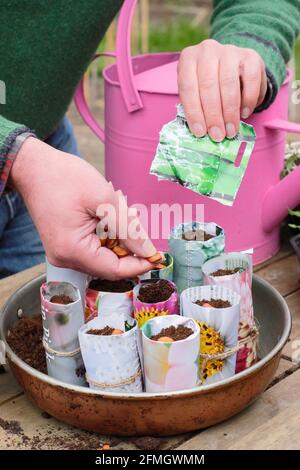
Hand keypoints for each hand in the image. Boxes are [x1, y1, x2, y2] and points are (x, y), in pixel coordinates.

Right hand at [10, 137, 155, 278]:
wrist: (33, 168)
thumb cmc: (63, 177)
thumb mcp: (103, 199)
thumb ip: (128, 228)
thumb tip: (148, 251)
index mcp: (72, 250)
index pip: (114, 270)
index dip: (139, 265)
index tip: (158, 256)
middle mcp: (65, 258)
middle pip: (109, 266)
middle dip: (129, 249)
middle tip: (139, 224)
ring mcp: (63, 253)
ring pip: (102, 257)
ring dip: (118, 240)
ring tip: (120, 213)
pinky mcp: (64, 245)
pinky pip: (92, 249)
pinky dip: (107, 236)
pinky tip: (108, 216)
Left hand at [178, 39, 266, 140]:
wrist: (233, 66)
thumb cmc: (209, 85)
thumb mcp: (196, 92)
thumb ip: (197, 107)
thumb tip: (202, 132)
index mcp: (188, 59)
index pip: (188, 87)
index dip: (194, 112)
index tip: (200, 132)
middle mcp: (207, 50)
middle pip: (208, 85)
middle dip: (213, 115)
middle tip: (218, 135)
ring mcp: (229, 50)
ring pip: (228, 83)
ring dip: (230, 111)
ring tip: (231, 130)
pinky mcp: (250, 56)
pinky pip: (251, 80)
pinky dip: (248, 100)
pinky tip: (244, 114)